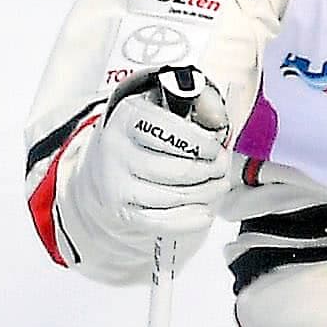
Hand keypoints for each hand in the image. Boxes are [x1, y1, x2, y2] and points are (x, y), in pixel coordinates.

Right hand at [74, 65, 232, 239]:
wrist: (105, 170)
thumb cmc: (144, 138)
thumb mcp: (166, 109)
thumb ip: (197, 104)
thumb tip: (218, 118)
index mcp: (129, 117)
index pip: (171, 131)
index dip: (202, 144)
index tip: (216, 149)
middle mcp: (118, 150)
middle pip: (179, 169)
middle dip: (210, 171)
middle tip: (221, 169)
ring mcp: (117, 184)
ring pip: (175, 196)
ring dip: (206, 194)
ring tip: (217, 186)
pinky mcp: (122, 212)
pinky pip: (163, 222)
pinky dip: (190, 220)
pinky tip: (204, 212)